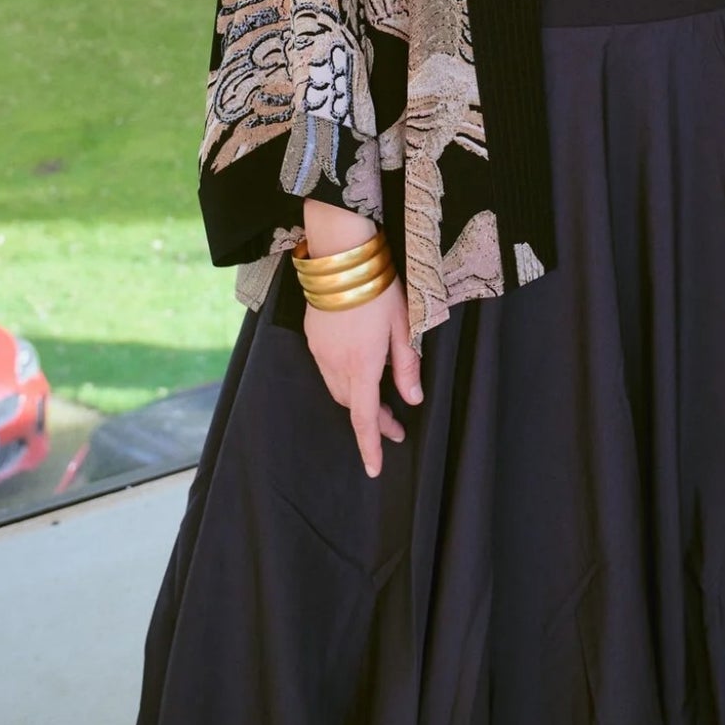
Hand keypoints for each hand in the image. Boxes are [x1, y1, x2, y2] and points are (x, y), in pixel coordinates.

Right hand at [304, 266, 422, 477]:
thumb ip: (407, 364)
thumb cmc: (378, 286)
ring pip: (337, 389)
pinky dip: (344, 379)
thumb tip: (412, 400)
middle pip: (351, 405)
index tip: (375, 468)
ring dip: (357, 400)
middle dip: (372, 420)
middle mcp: (336, 364)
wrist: (340, 256)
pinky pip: (327, 369)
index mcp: (362, 364)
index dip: (371, 445)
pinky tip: (359, 368)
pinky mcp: (312, 338)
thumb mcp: (403, 323)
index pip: (364, 418)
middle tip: (395, 424)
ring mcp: (320, 351)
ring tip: (380, 400)